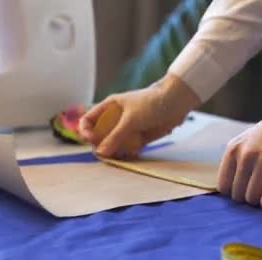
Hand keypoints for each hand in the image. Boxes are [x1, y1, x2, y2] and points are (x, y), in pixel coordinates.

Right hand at [79, 74, 200, 158]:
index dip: (86, 131)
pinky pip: (128, 149)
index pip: (88, 120)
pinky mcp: (138, 137)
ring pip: (114, 145)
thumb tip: (100, 152)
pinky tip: (134, 153)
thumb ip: (115, 136)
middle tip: (108, 152)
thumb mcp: (130, 120)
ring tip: (122, 154)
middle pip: (100, 136)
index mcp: (109, 107)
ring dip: (116, 152)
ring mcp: (127, 128)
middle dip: (102, 145)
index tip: (92, 140)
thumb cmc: (150, 104)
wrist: (175, 103)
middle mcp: (116, 118)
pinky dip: (129, 153)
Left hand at [217, 82, 261, 208]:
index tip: (242, 192)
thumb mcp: (247, 141)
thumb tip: (233, 189)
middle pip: (237, 194)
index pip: (223, 185)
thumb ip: (237, 161)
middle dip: (246, 198)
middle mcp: (245, 156)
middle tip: (256, 194)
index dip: (232, 192)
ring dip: (258, 202)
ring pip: (252, 197)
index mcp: (233, 149)